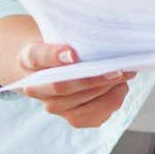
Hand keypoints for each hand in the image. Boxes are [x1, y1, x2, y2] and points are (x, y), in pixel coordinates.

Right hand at [15, 42, 135, 128]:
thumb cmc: (66, 49)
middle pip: (62, 87)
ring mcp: (53, 106)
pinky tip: (120, 88)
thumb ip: (74, 37)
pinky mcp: (72, 118)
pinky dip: (110, 102)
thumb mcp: (62, 35)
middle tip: (118, 69)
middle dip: (93, 79)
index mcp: (29, 59)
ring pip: (79, 105)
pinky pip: (92, 117)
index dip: (54, 56)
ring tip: (125, 76)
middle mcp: (36, 88)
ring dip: (106, 91)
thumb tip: (98, 43)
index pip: (37, 57)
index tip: (73, 54)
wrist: (59, 68)